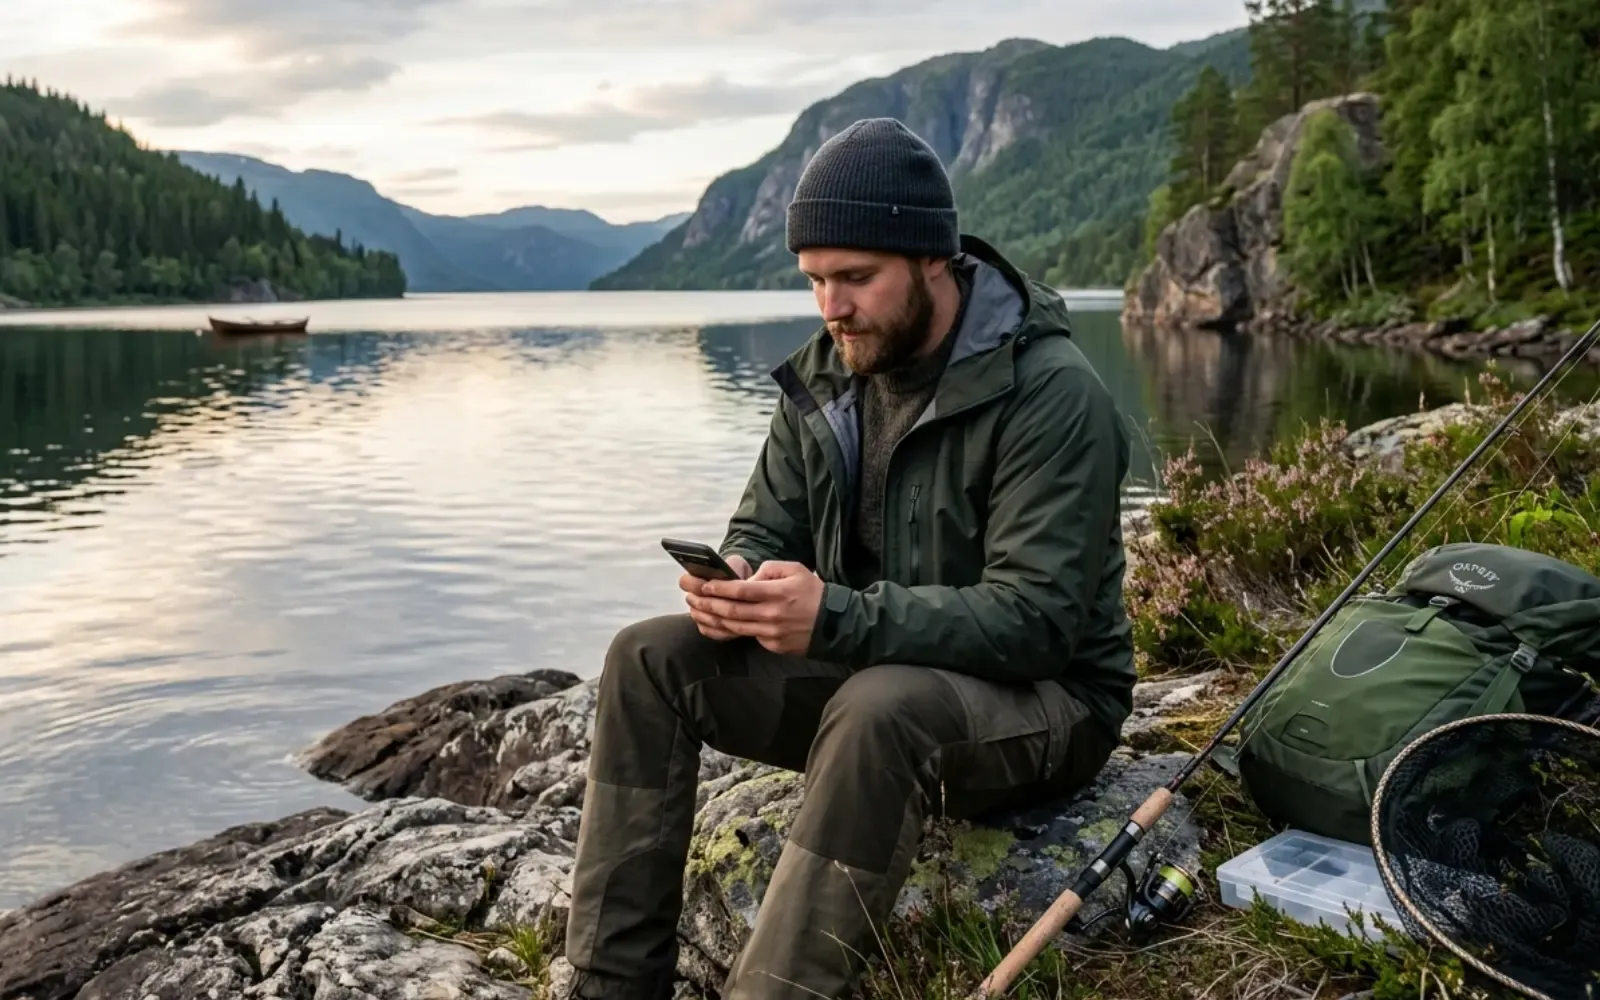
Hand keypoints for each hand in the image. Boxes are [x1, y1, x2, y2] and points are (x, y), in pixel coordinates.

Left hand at [685, 560, 824, 655]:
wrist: (835, 624)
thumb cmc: (813, 592)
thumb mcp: (795, 569)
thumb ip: (769, 570)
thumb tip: (747, 579)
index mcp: (777, 593)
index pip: (741, 591)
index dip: (718, 588)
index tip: (702, 584)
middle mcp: (772, 615)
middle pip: (732, 611)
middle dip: (707, 603)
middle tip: (690, 597)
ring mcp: (772, 633)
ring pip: (735, 627)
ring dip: (712, 618)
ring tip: (697, 610)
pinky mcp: (773, 645)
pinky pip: (748, 636)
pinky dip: (730, 630)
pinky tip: (717, 623)